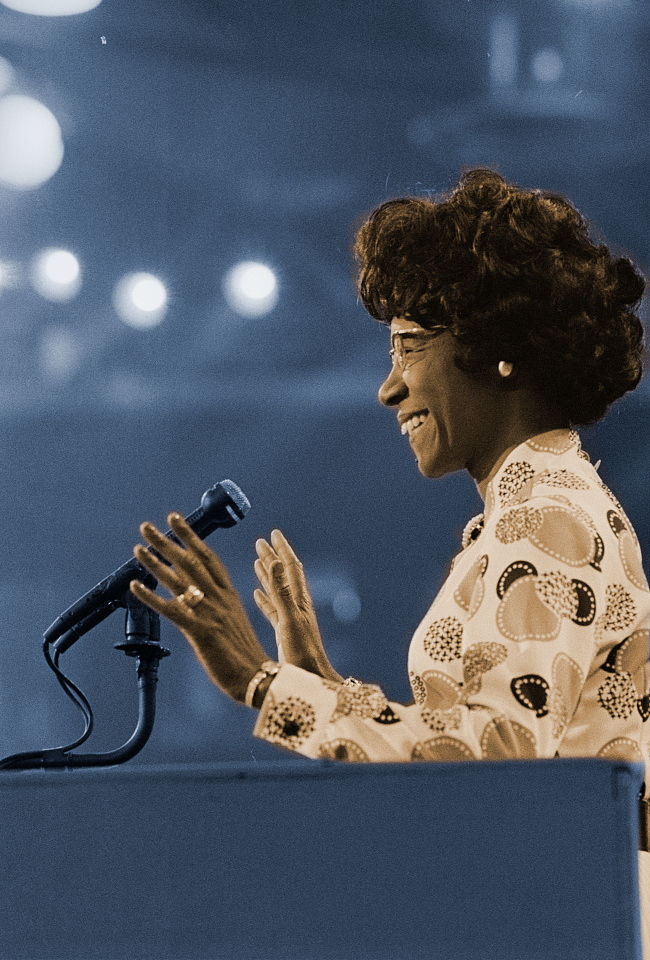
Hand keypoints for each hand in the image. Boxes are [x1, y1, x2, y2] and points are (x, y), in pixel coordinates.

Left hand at [129, 512, 268, 703]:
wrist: (257, 677)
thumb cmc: (245, 654)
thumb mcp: (234, 621)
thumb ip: (217, 605)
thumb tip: (195, 596)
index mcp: (229, 595)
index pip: (208, 557)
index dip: (190, 537)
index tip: (176, 520)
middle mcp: (219, 598)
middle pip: (190, 561)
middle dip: (168, 541)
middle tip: (148, 527)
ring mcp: (209, 613)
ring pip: (178, 581)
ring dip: (155, 562)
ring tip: (138, 549)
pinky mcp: (200, 631)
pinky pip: (171, 610)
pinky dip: (151, 596)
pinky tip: (135, 586)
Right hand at [253, 529, 342, 682]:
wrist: (311, 678)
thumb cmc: (302, 653)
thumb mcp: (289, 619)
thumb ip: (281, 591)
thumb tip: (278, 562)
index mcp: (299, 600)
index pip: (291, 567)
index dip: (282, 550)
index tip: (273, 534)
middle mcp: (296, 606)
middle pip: (283, 575)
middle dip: (273, 557)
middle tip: (261, 542)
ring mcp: (291, 618)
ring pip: (277, 590)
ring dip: (268, 574)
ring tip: (258, 561)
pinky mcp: (285, 631)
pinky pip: (273, 608)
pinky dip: (264, 598)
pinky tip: (257, 594)